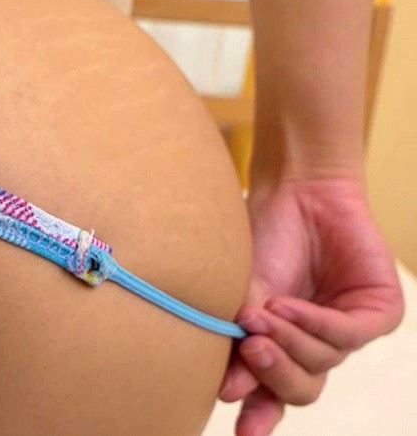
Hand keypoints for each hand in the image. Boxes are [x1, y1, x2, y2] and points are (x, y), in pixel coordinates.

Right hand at [218, 178, 404, 435]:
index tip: (244, 434)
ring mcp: (347, 332)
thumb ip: (240, 339)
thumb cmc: (262, 241)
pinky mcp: (378, 312)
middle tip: (249, 351)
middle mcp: (314, 347)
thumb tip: (228, 391)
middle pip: (301, 389)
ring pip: (322, 363)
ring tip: (261, 315)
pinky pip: (348, 336)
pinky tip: (288, 307)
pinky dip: (315, 325)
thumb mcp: (241, 294)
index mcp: (280, 348)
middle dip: (273, 376)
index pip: (272, 396)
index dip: (259, 418)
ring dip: (289, 342)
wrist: (294, 194)